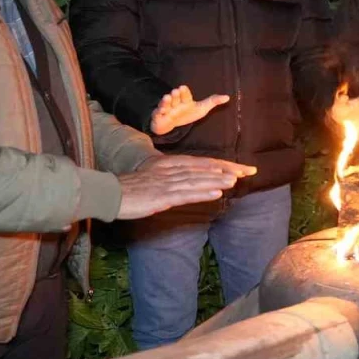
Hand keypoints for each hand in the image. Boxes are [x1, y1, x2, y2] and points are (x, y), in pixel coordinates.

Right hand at [116, 154, 256, 219]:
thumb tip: (190, 182)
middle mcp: (171, 170)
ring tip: (237, 179)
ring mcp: (167, 182)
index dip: (222, 165)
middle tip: (249, 171)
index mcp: (170, 164)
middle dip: (227, 169)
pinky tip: (217, 193)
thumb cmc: (131, 188)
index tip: (241, 168)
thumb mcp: (155, 180)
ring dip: (218, 179)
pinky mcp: (161, 196)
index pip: (201, 162)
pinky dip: (202, 192)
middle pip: (204, 168)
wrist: (109, 193)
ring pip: (197, 179)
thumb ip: (173, 179)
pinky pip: (186, 193)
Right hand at [150, 85, 229, 135]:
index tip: (183, 87)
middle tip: (175, 91)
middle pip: (175, 98)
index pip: (185, 95)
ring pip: (166, 104)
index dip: (184, 92)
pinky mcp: (159, 116)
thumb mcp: (201, 109)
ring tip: (166, 97)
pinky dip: (159, 112)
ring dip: (166, 101)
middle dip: (175, 95)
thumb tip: (227, 97)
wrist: (172, 123)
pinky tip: (160, 111)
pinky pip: (158, 114)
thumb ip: (212, 102)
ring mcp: (167, 109)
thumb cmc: (187, 113)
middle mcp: (175, 102)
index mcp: (185, 100)